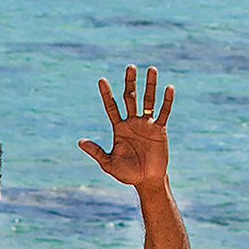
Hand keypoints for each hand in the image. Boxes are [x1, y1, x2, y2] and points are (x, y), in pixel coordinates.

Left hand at [77, 64, 174, 189]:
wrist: (146, 181)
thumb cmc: (127, 174)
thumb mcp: (109, 163)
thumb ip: (96, 151)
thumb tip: (80, 142)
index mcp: (119, 128)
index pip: (111, 107)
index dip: (106, 94)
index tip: (101, 80)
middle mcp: (132, 122)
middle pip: (130, 97)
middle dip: (130, 83)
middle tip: (130, 67)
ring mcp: (146, 124)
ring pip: (148, 100)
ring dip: (149, 85)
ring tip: (151, 69)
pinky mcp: (159, 130)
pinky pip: (163, 113)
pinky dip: (166, 101)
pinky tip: (168, 88)